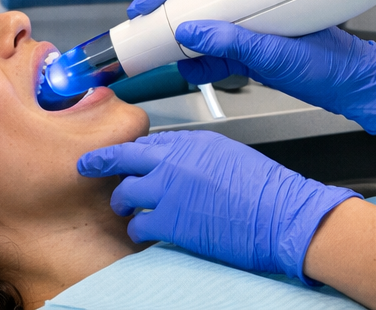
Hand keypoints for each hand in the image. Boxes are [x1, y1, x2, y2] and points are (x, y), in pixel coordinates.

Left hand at [78, 130, 357, 282]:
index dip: (128, 151)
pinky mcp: (171, 222)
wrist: (282, 214)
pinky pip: (139, 226)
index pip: (148, 141)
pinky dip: (139, 231)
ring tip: (128, 211)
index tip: (113, 155)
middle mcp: (175, 161)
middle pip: (124, 158)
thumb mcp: (230, 156)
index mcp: (193, 141)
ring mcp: (170, 190)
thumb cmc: (266, 189)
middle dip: (103, 165)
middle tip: (93, 170)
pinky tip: (145, 234)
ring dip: (125, 204)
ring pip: (126, 193)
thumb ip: (199, 157)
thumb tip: (183, 165)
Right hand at [127, 0, 375, 133]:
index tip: (148, 4)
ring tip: (163, 57)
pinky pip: (209, 55)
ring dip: (177, 42)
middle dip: (164, 13)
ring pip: (197, 28)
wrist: (353, 87)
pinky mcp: (247, 53)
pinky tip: (192, 73)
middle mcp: (247, 5)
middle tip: (143, 32)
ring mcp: (245, 29)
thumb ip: (235, 43)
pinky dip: (195, 65)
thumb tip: (194, 33)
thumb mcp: (280, 54)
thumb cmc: (332, 59)